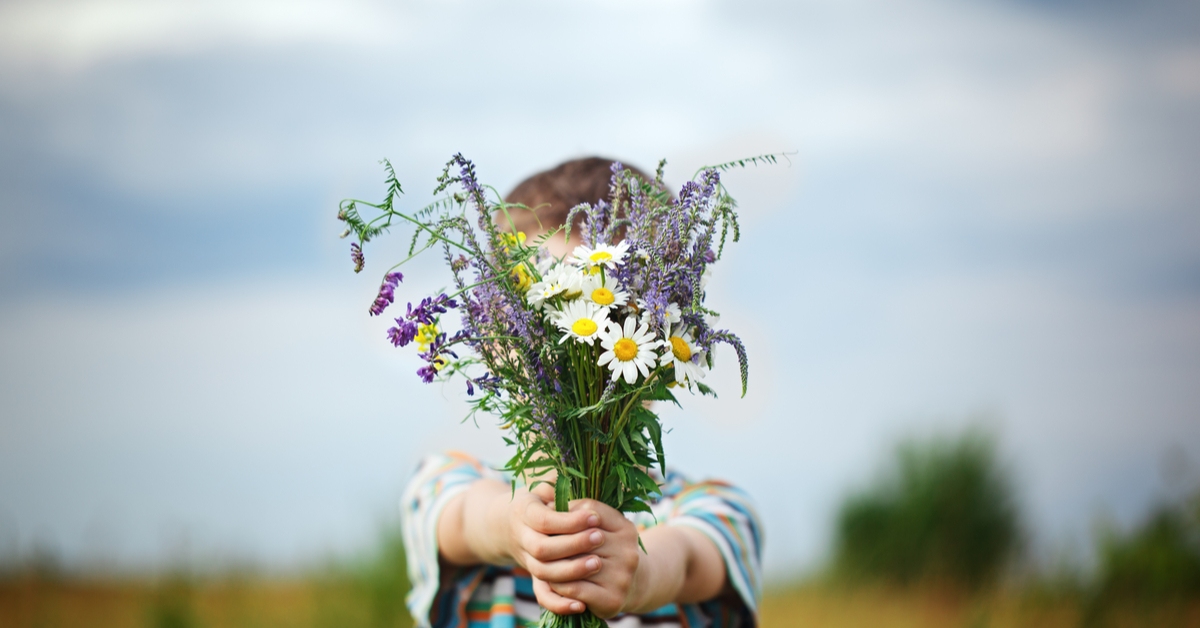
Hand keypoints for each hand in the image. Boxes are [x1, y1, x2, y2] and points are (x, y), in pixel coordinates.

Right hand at [503, 483, 608, 614]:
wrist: (505, 526)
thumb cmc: (535, 501)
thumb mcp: (543, 486)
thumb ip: (559, 482)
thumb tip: (581, 472)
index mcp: (523, 512)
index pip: (544, 519)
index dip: (569, 521)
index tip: (594, 515)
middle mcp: (521, 538)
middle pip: (544, 548)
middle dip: (573, 544)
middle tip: (600, 537)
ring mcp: (526, 560)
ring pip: (544, 572)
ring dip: (572, 570)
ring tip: (598, 562)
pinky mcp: (533, 578)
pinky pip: (542, 596)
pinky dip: (560, 603)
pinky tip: (583, 603)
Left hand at [542, 499, 640, 618]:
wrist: (628, 587)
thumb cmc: (605, 551)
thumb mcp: (601, 527)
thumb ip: (581, 513)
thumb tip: (550, 504)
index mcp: (625, 528)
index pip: (590, 511)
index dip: (566, 512)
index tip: (549, 513)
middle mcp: (628, 551)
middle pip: (581, 540)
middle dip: (556, 539)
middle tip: (537, 537)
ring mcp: (623, 576)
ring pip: (575, 565)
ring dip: (554, 564)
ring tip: (540, 560)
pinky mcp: (613, 599)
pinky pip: (575, 588)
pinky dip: (558, 585)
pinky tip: (551, 581)